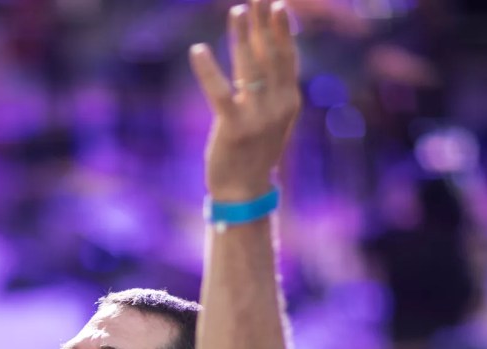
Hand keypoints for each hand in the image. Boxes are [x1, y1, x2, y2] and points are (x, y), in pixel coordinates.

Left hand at [189, 0, 300, 201]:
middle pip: (272, 56)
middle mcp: (278, 106)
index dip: (282, 30)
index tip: (277, 4)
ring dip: (242, 37)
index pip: (287, 58)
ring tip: (236, 11)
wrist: (244, 191)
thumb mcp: (267, 118)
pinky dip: (208, 70)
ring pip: (250, 68)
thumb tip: (255, 51)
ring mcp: (258, 118)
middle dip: (265, 24)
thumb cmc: (252, 152)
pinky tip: (197, 49)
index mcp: (289, 102)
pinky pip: (220, 92)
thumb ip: (265, 88)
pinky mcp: (234, 128)